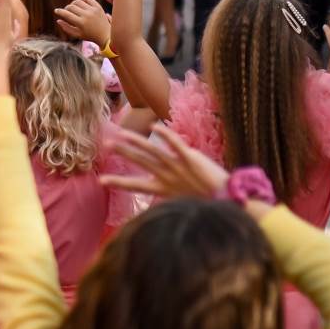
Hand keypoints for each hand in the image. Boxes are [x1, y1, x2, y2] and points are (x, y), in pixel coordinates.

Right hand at [54, 0, 110, 47]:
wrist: (106, 34)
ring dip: (73, 4)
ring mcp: (93, 10)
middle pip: (71, 7)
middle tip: (66, 11)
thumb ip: (66, 28)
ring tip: (73, 8)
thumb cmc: (90, 36)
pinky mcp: (98, 7)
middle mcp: (87, 15)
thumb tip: (58, 20)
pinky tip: (80, 3)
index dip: (59, 11)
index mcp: (81, 23)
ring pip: (78, 2)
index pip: (66, 14)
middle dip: (66, 8)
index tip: (56, 10)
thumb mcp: (77, 35)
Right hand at [103, 127, 232, 200]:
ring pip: (153, 151)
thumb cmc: (206, 202)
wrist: (228, 200)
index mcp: (163, 189)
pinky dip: (164, 135)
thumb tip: (160, 190)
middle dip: (123, 153)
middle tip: (107, 145)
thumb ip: (171, 193)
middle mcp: (167, 177)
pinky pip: (175, 145)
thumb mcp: (183, 201)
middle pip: (140, 162)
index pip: (135, 185)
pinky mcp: (191, 158)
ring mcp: (178, 167)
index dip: (118, 183)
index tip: (101, 181)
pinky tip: (153, 127)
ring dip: (136, 142)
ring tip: (122, 133)